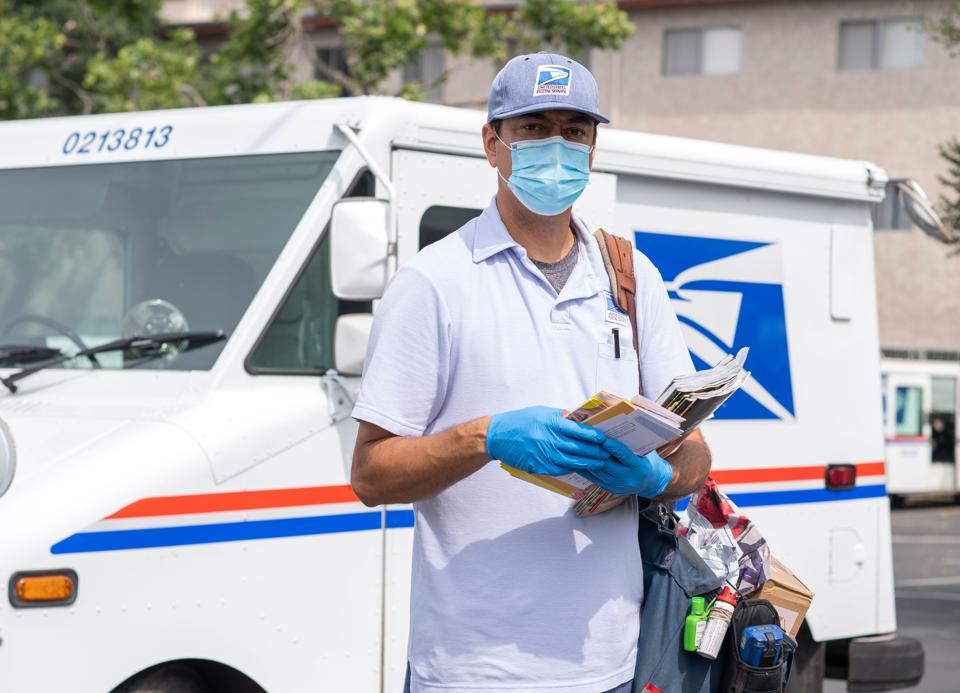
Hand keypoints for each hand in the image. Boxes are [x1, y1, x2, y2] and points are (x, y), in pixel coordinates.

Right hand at [486, 406, 610, 475]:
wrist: (496, 436)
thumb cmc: (518, 421)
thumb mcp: (540, 412)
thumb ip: (559, 416)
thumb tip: (576, 419)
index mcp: (550, 423)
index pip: (577, 430)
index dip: (592, 435)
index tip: (603, 438)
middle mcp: (549, 439)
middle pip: (578, 447)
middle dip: (595, 451)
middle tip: (607, 453)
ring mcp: (543, 454)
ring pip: (572, 461)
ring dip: (588, 463)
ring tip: (599, 463)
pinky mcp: (538, 466)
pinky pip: (559, 469)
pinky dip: (572, 469)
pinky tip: (580, 468)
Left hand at [579, 438, 672, 496]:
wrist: (650, 482)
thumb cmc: (647, 460)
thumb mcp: (646, 451)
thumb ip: (633, 443)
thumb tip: (616, 427)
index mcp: (640, 467)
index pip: (625, 457)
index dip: (615, 448)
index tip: (605, 440)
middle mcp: (628, 478)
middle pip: (608, 464)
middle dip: (596, 452)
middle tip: (586, 439)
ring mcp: (617, 485)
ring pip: (598, 471)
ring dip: (587, 459)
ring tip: (578, 446)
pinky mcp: (608, 488)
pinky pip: (593, 477)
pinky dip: (585, 467)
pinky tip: (577, 458)